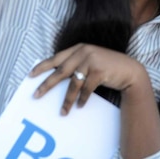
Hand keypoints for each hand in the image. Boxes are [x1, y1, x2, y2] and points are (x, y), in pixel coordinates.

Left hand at [30, 44, 147, 114]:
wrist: (128, 70)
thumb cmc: (106, 67)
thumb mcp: (90, 60)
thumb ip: (75, 64)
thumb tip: (55, 78)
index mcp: (79, 48)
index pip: (56, 58)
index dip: (42, 67)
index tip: (30, 75)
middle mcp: (84, 52)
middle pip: (60, 71)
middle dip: (47, 84)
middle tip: (36, 95)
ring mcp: (92, 61)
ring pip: (73, 83)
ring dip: (67, 100)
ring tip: (63, 112)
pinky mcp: (99, 71)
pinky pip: (86, 89)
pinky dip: (82, 99)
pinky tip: (80, 106)